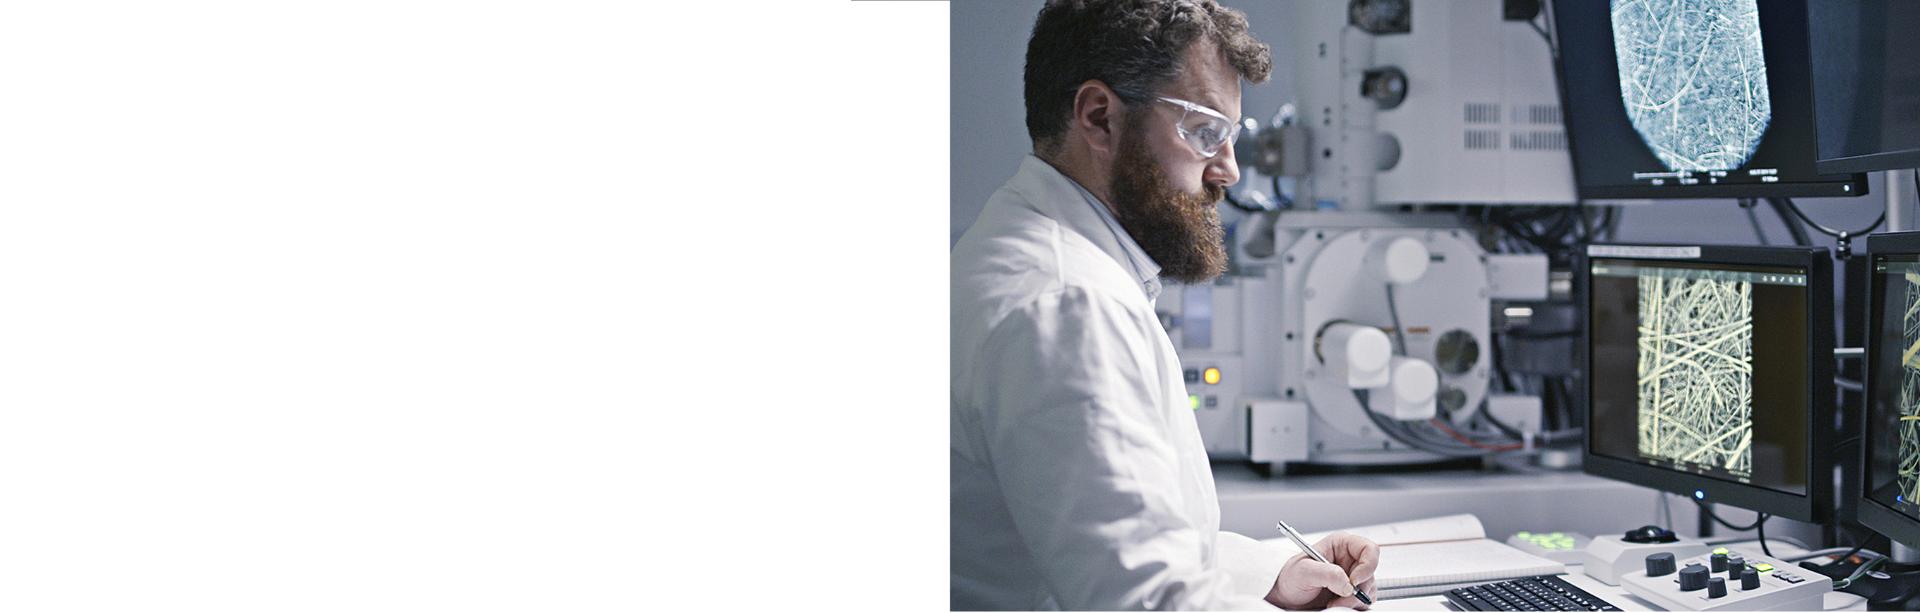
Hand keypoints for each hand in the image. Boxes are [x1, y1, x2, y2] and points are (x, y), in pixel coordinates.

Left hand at [1265, 532, 1379, 609]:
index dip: (1367, 565)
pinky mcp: (1351, 594)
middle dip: (1358, 589)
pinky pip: (1363, 601)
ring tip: (1333, 603)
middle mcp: (1350, 560)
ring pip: (1369, 589)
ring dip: (1354, 600)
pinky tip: (1336, 605)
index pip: (1369, 549)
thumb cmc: (1290, 578)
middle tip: (1341, 599)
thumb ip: (1327, 574)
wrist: (1286, 598)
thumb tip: (1348, 584)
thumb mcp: (1304, 572)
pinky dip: (1353, 606)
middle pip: (1371, 573)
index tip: (1354, 581)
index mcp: (1341, 545)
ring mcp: (1352, 578)